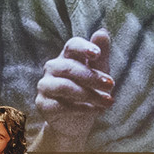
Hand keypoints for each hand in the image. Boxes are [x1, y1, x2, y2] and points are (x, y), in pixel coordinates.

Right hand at [34, 28, 111, 143]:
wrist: (77, 121)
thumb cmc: (89, 91)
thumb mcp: (99, 73)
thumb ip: (101, 55)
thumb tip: (103, 32)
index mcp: (67, 56)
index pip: (71, 45)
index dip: (83, 47)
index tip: (97, 54)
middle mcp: (53, 68)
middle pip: (69, 67)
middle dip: (92, 76)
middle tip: (111, 84)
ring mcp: (45, 85)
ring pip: (64, 86)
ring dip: (88, 94)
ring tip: (107, 101)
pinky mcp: (42, 104)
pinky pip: (60, 105)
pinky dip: (80, 107)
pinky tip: (94, 110)